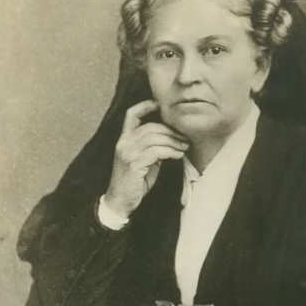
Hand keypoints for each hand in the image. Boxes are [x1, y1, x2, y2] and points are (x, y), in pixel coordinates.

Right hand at [104, 100, 188, 217]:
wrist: (120, 201)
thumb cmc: (134, 181)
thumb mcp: (143, 160)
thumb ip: (152, 148)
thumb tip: (171, 139)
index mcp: (124, 139)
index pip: (131, 115)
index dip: (145, 106)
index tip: (160, 104)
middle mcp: (123, 143)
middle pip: (150, 127)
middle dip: (171, 131)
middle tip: (185, 138)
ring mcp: (127, 153)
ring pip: (155, 138)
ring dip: (174, 142)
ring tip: (184, 147)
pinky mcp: (134, 164)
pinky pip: (156, 152)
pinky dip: (171, 151)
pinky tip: (178, 155)